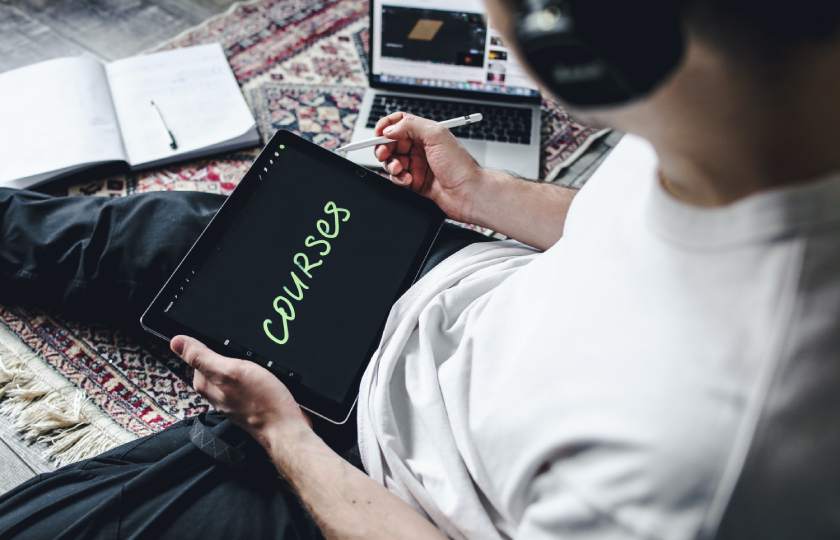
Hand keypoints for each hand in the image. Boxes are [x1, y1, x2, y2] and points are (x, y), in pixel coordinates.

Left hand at [170, 335, 311, 446]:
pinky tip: (263, 375)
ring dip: (244, 364)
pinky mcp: (249, 401)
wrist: (286, 428)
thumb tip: (176, 341)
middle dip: (230, 354)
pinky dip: (254, 374)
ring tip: (256, 366)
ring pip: (233, 372)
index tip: (228, 345)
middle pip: (216, 363)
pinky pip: (247, 381)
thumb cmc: (261, 402)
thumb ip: (202, 357)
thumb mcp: (230, 371)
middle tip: (245, 355)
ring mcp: (233, 398)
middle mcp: (217, 393)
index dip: (212, 344)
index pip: (197, 356)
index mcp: (206, 385)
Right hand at [374, 112, 485, 222]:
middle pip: (391, 143)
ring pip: (391, 161)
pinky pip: (397, 178)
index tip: (379, 133)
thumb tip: (390, 128)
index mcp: (426, 133)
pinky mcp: (415, 182)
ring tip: (399, 169)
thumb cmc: (460, 166)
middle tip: (384, 154)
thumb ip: (410, 126)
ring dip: (391, 165)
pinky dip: (398, 179)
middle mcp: (420, 148)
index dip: (386, 126)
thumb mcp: (436, 135)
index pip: (399, 123)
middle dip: (384, 148)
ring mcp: (417, 165)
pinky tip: (408, 180)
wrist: (468, 193)